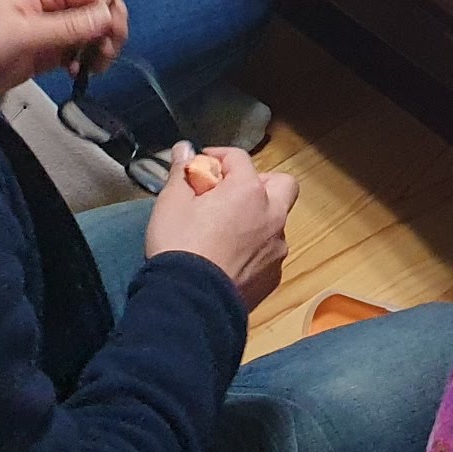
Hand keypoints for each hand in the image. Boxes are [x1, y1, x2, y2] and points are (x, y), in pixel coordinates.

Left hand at [0, 0, 127, 95]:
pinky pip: (79, 51)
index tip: (112, 36)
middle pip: (97, 11)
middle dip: (108, 31)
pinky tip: (77, 73)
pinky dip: (85, 61)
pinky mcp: (50, 51)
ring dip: (99, 49)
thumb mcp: (26, 32)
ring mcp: (53, 28)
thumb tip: (108, 15)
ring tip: (93, 68)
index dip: (108, 10)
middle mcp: (55, 4)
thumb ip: (68, 25)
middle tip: (106, 55)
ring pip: (92, 32)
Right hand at [143, 145, 296, 311]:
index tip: (200, 166)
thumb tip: (185, 149)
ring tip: (227, 231)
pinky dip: (255, 250)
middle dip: (259, 183)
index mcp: (249, 191)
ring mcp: (277, 249)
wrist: (190, 303)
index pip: (239, 158)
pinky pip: (269, 253)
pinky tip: (231, 260)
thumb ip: (182, 172)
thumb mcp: (171, 204)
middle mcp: (273, 215)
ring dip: (258, 219)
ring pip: (276, 222)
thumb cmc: (179, 246)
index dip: (218, 157)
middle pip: (281, 184)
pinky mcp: (273, 277)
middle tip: (230, 194)